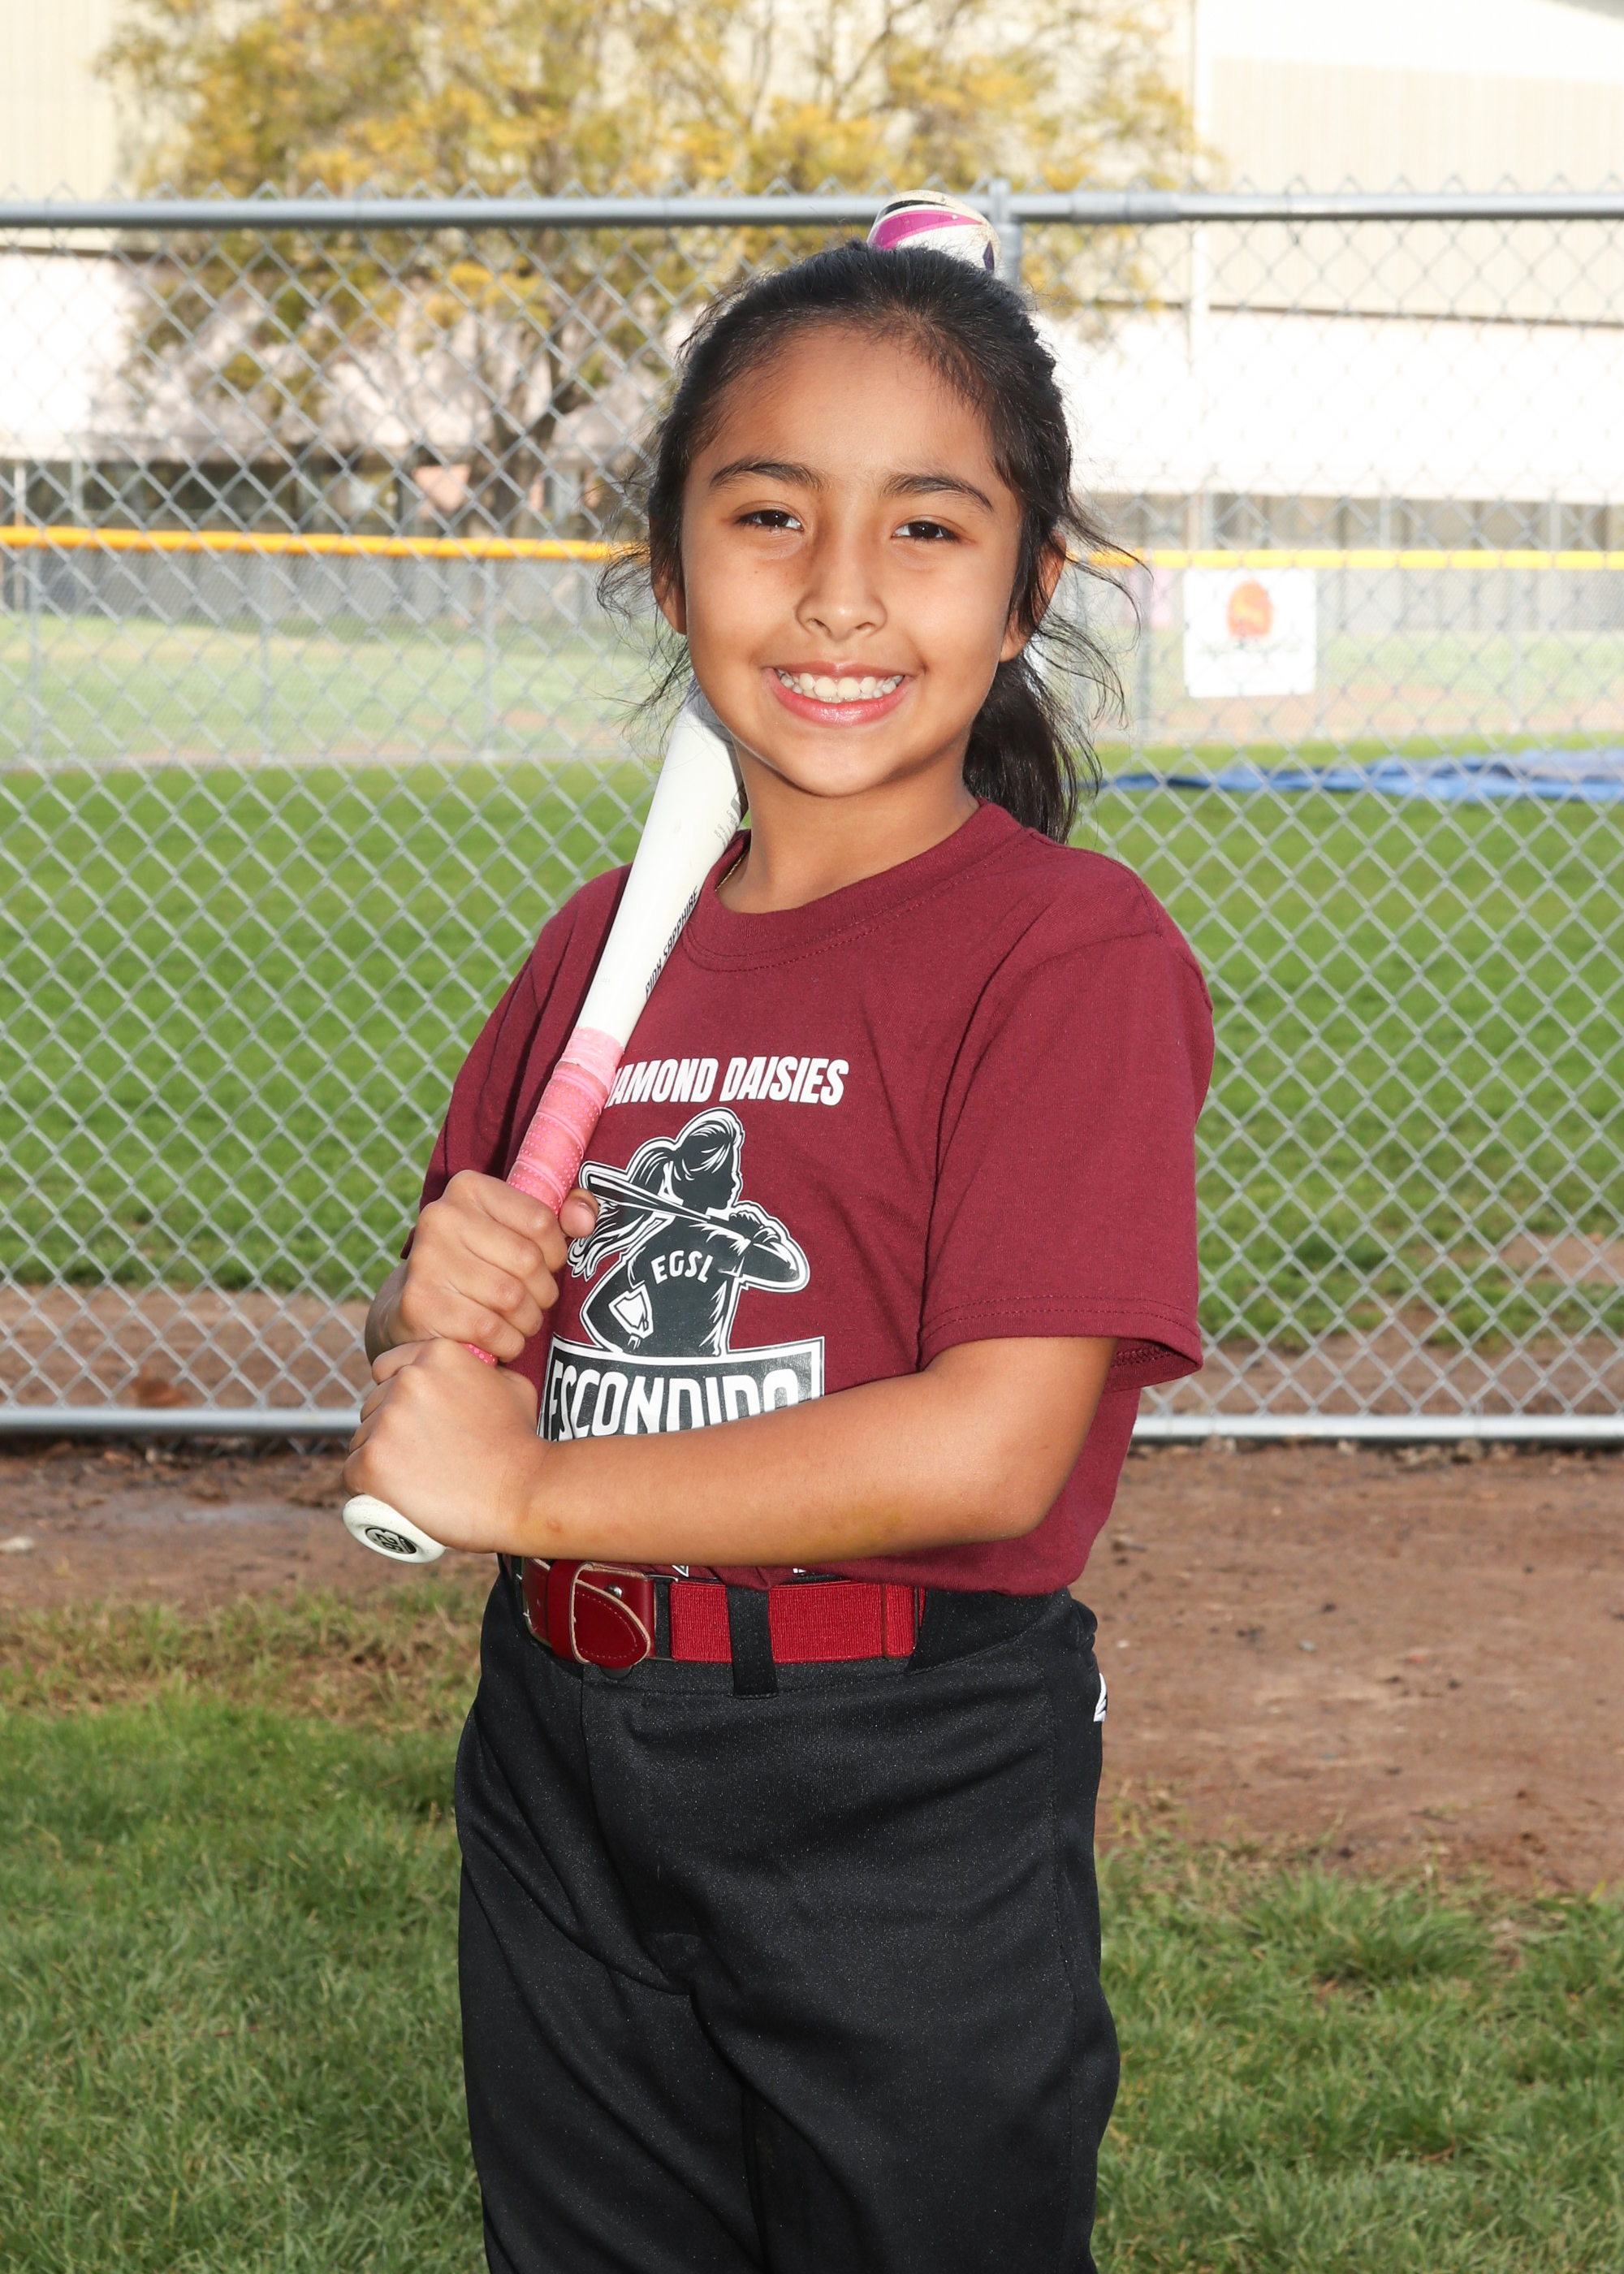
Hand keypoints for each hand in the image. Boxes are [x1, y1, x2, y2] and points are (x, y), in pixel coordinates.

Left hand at [344, 1338, 547, 1552]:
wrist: (525, 1491)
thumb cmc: (520, 1443)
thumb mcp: (510, 1386)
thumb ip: (481, 1370)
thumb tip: (474, 1371)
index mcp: (436, 1354)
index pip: (387, 1369)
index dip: (396, 1395)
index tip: (413, 1422)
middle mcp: (407, 1379)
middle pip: (373, 1406)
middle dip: (388, 1429)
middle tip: (418, 1458)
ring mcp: (387, 1420)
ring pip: (362, 1440)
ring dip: (378, 1459)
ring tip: (411, 1480)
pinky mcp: (373, 1461)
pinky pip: (351, 1473)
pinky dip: (365, 1487)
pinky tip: (387, 1495)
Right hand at [376, 1171, 598, 1361]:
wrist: (417, 1304)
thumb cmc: (482, 1262)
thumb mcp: (518, 1226)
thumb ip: (564, 1213)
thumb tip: (585, 1220)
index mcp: (469, 1188)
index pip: (541, 1221)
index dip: (555, 1252)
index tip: (545, 1264)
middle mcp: (441, 1216)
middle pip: (528, 1261)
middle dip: (543, 1291)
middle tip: (533, 1301)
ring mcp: (425, 1259)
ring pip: (511, 1298)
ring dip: (527, 1320)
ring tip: (518, 1320)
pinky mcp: (420, 1303)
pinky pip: (490, 1330)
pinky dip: (508, 1342)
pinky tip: (501, 1338)